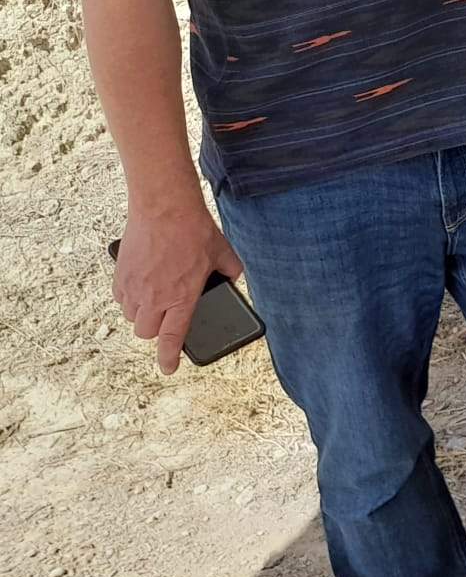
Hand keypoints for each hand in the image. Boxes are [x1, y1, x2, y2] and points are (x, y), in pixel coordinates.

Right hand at [114, 205, 243, 374]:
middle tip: (167, 317)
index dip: (169, 358)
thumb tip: (234, 278)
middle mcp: (154, 297)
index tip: (168, 368)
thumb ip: (230, 270)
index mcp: (181, 297)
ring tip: (156, 299)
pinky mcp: (120, 275)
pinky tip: (143, 284)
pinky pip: (121, 299)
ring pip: (131, 317)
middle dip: (156, 331)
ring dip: (142, 315)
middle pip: (146, 333)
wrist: (163, 207)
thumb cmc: (194, 230)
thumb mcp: (223, 252)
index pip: (171, 338)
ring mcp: (134, 287)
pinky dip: (130, 298)